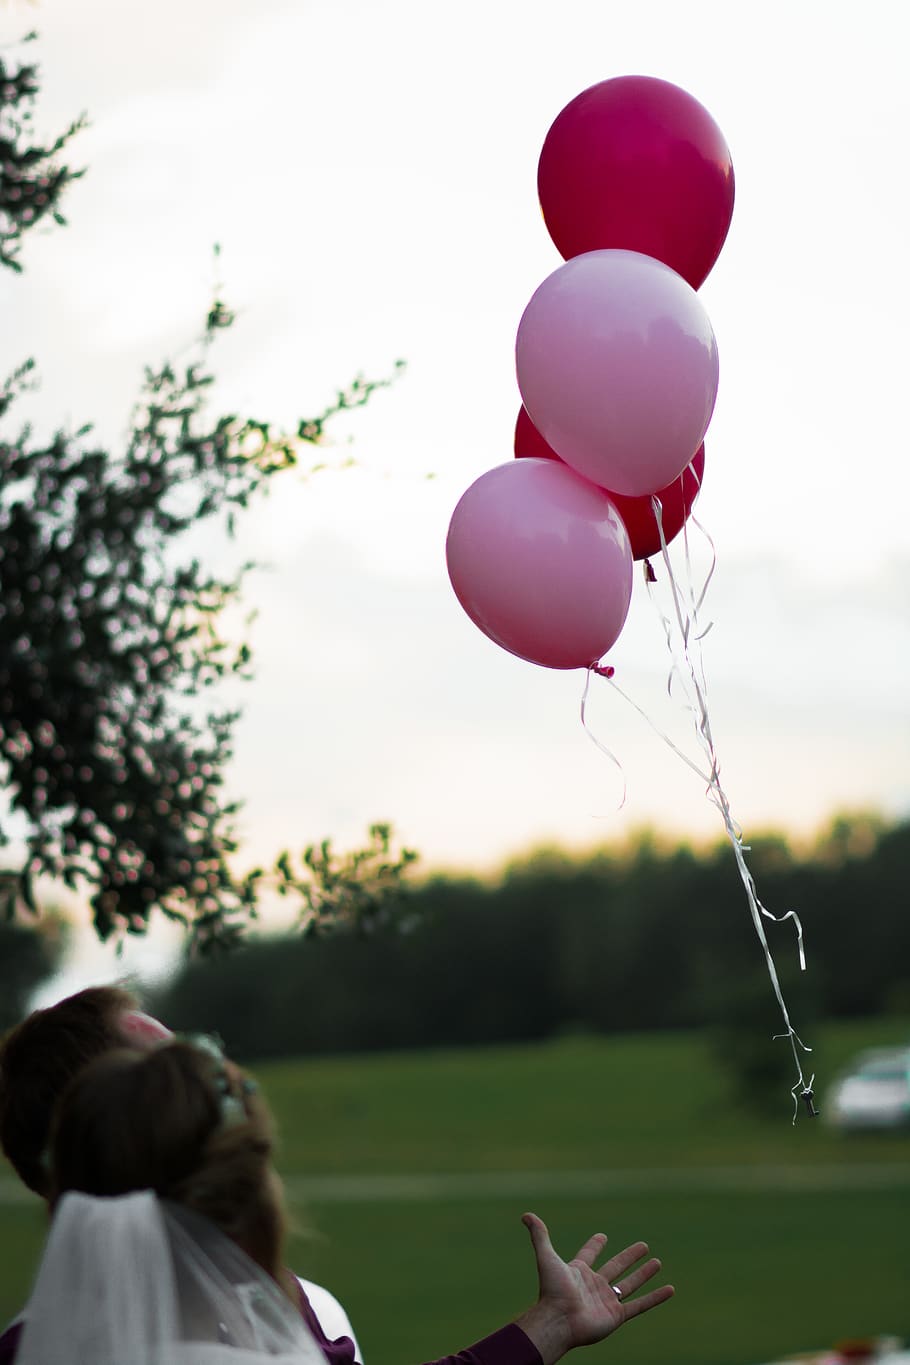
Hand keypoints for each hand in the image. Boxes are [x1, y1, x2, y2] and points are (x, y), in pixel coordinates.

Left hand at [514, 1212, 673, 1364]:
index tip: (602, 1236)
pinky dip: (655, 1298)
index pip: (589, 1254)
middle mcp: (594, 1285)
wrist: (560, 1320)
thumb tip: (526, 1214)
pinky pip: (640, 1305)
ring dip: (644, 1274)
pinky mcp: (617, 1315)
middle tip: (643, 1245)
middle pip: (616, 1267)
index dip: (595, 1245)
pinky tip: (669, 1289)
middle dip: (629, 1256)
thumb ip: (539, 1236)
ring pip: (630, 1284)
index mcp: (579, 1272)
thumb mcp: (546, 1257)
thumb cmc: (552, 1290)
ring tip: (658, 1262)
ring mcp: (607, 1301)